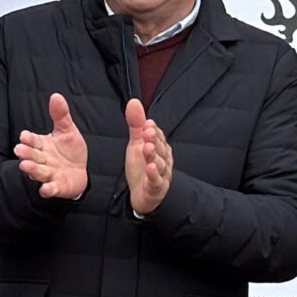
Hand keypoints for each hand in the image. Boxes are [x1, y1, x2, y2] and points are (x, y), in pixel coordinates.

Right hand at [13, 93, 87, 201]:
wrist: (79, 172)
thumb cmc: (69, 151)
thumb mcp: (67, 131)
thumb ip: (60, 115)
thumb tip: (56, 95)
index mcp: (43, 145)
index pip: (33, 141)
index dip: (29, 139)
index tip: (24, 136)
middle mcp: (43, 160)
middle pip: (32, 156)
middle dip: (26, 153)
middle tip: (18, 150)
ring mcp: (48, 174)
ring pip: (38, 172)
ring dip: (32, 170)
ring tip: (26, 166)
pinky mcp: (56, 187)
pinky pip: (50, 189)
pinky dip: (47, 190)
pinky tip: (46, 188)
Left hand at [124, 98, 172, 215]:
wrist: (143, 195)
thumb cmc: (142, 167)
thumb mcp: (137, 143)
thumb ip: (136, 124)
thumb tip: (134, 101)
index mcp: (160, 148)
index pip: (158, 136)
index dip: (153, 130)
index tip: (147, 123)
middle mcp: (163, 159)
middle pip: (160, 148)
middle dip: (154, 140)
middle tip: (148, 132)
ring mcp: (161, 174)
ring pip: (159, 164)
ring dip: (154, 156)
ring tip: (147, 148)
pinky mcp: (156, 188)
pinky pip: (156, 181)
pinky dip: (154, 175)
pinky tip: (150, 168)